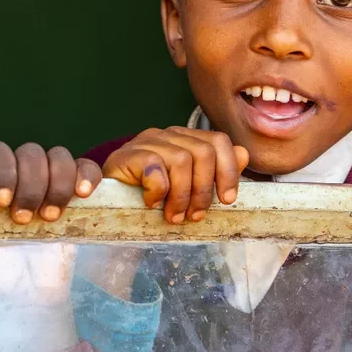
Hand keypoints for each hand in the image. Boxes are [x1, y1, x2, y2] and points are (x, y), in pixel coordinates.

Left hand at [0, 142, 101, 224]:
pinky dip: (86, 176)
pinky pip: (86, 166)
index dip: (1, 173)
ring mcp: (54, 166)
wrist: (28, 250)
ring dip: (57, 185)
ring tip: (50, 215)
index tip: (2, 200)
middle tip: (24, 217)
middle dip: (29, 186)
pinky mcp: (79, 177)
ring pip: (59, 156)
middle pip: (30, 154)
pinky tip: (83, 193)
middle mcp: (25, 161)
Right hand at [102, 127, 249, 223]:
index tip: (228, 199)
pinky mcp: (128, 154)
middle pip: (204, 153)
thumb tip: (245, 155)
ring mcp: (147, 141)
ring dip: (182, 196)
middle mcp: (168, 135)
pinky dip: (159, 192)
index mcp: (186, 139)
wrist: (106, 197)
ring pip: (182, 161)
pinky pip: (156, 170)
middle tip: (194, 216)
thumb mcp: (187, 186)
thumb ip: (216, 170)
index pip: (219, 142)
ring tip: (174, 216)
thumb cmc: (150, 194)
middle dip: (204, 190)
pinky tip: (151, 203)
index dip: (229, 170)